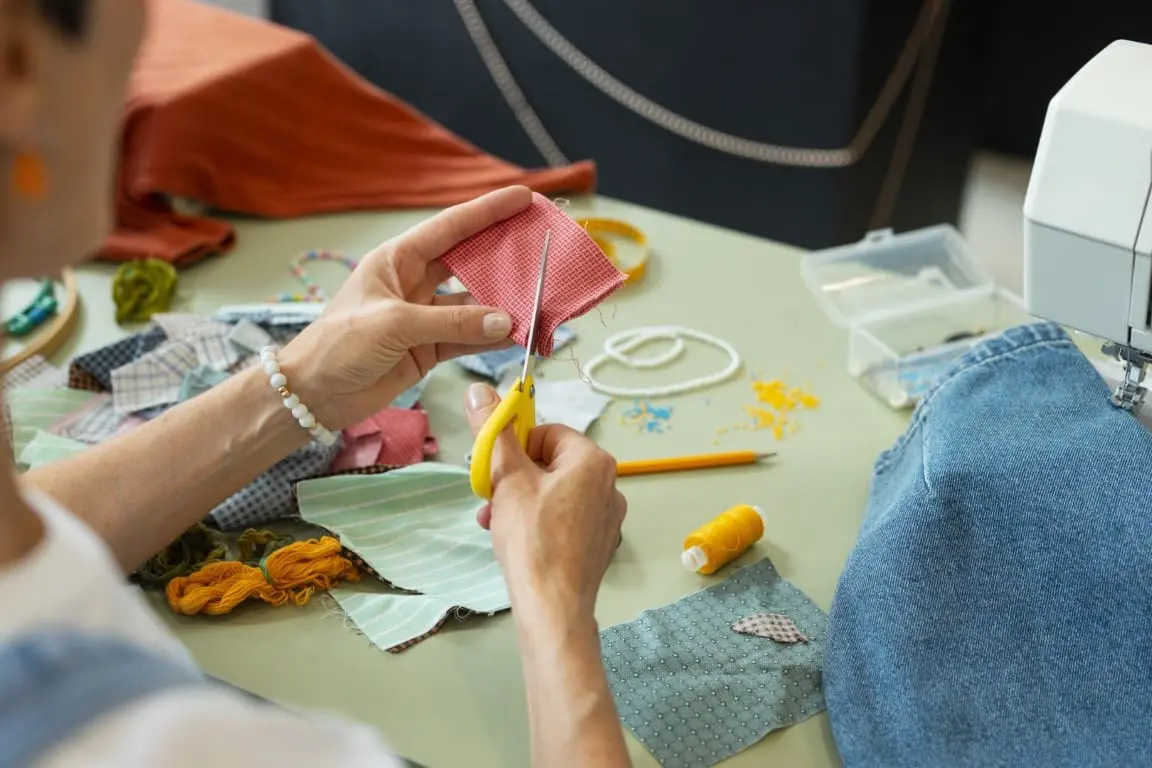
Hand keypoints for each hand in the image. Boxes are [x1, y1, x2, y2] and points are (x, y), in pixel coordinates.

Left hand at [277, 186, 532, 429]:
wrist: (314, 394)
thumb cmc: (339, 345)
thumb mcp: (394, 325)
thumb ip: (452, 323)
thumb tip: (506, 321)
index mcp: (397, 260)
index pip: (450, 228)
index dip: (488, 211)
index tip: (525, 198)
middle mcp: (414, 282)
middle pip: (468, 261)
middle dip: (504, 255)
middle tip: (543, 246)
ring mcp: (424, 316)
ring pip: (474, 304)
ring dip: (503, 304)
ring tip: (540, 299)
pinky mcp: (428, 348)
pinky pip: (469, 337)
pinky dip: (492, 337)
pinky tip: (518, 334)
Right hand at [464, 382, 627, 619]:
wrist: (552, 607)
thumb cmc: (531, 538)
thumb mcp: (506, 478)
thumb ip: (493, 431)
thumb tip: (479, 389)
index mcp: (594, 460)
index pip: (548, 432)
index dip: (516, 448)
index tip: (497, 472)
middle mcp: (611, 484)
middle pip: (551, 463)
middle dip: (515, 478)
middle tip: (490, 501)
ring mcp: (608, 518)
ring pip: (555, 494)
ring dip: (521, 502)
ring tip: (495, 524)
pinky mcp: (600, 545)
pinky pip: (565, 520)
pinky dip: (539, 524)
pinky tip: (517, 543)